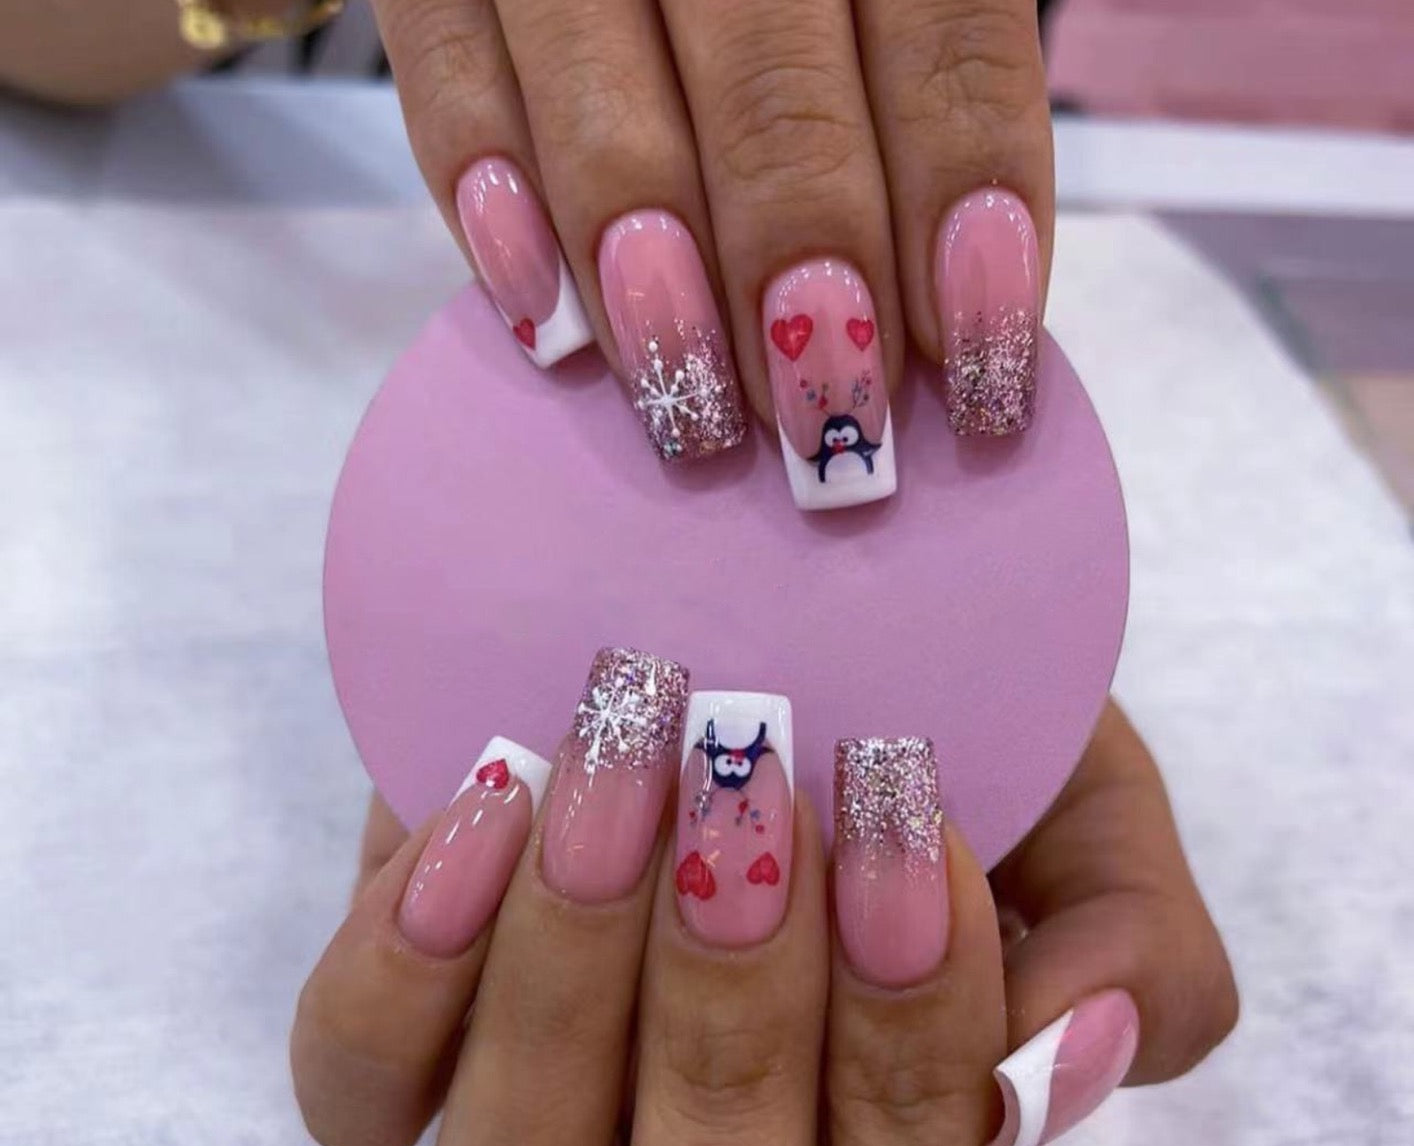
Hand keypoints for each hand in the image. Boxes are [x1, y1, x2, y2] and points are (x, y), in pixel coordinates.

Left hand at [291, 666, 1235, 1145]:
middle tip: (764, 807)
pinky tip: (499, 798)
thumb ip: (1134, 942)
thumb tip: (1054, 1056)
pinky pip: (356, 1096)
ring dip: (571, 1011)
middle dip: (743, 1053)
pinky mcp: (400, 1041)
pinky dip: (415, 967)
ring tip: (627, 784)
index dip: (920, 1103)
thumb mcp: (1086, 798)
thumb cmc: (936, 715)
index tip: (907, 846)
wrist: (749, 597)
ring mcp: (540, 1142)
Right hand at [370, 0, 1051, 502]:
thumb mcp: (870, 1)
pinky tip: (546, 325)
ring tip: (696, 416)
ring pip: (601, 93)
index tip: (981, 374)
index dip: (967, 208)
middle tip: (825, 427)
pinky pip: (447, 80)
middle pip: (772, 82)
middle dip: (804, 268)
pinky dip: (494, 209)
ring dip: (659, 282)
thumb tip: (932, 336)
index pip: (947, 32)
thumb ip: (911, 109)